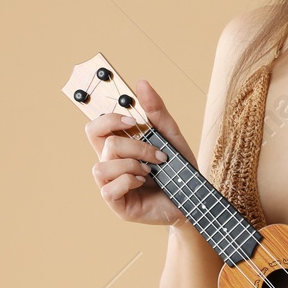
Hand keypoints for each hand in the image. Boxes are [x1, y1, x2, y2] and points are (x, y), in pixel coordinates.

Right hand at [86, 79, 199, 226]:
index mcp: (119, 147)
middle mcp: (111, 164)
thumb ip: (156, 111)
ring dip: (133, 164)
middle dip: (134, 144)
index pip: (95, 127)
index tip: (132, 120)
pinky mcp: (116, 204)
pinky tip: (142, 184)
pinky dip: (128, 181)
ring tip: (150, 171)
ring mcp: (111, 184)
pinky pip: (108, 188)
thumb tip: (141, 83)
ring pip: (102, 164)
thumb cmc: (178, 170)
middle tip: (157, 153)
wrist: (193, 200)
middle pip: (102, 141)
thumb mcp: (171, 136)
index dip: (107, 118)